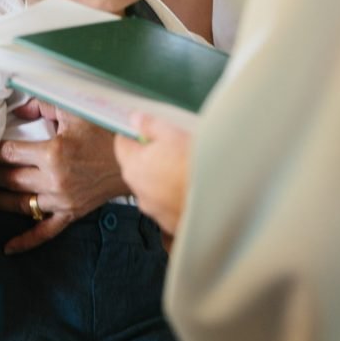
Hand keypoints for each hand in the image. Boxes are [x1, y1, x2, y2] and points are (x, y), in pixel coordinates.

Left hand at [0, 107, 126, 254]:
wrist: (136, 158)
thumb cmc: (106, 131)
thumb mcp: (76, 110)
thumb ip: (44, 104)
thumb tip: (19, 108)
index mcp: (53, 153)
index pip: (9, 153)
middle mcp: (54, 180)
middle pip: (10, 178)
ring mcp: (62, 200)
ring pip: (19, 204)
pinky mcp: (71, 213)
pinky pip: (45, 231)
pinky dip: (26, 241)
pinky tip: (8, 247)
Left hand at [114, 114, 190, 236]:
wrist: (218, 197)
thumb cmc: (195, 166)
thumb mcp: (172, 133)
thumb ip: (149, 125)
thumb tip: (136, 119)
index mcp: (133, 165)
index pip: (121, 144)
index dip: (133, 133)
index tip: (143, 128)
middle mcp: (139, 190)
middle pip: (137, 166)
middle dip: (151, 155)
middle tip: (172, 146)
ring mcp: (153, 208)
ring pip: (153, 186)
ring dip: (163, 177)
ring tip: (185, 167)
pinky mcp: (169, 221)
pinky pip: (167, 203)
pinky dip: (175, 195)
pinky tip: (190, 185)